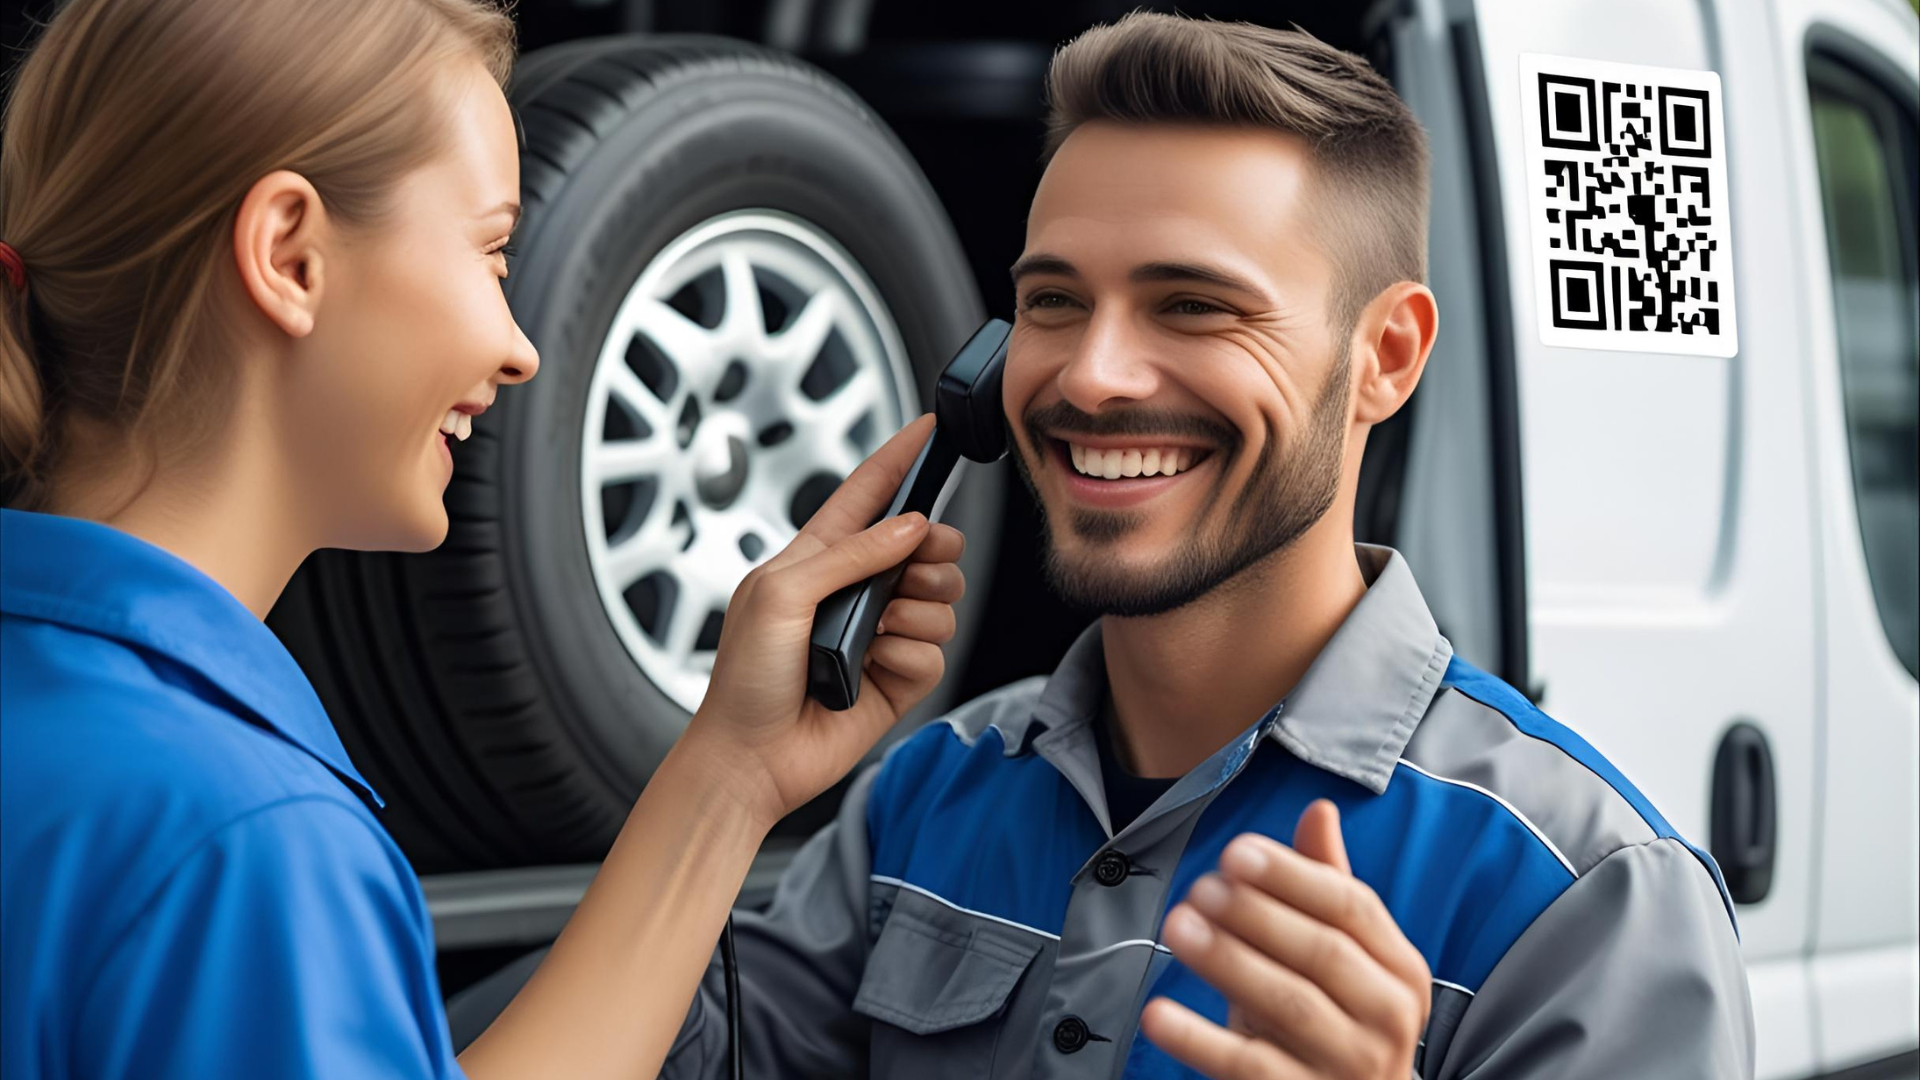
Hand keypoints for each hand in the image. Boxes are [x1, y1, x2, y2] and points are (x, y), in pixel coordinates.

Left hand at [682, 412, 965, 828]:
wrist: (751, 756)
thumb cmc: (746, 676)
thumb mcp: (780, 594)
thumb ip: (849, 554)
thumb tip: (910, 528)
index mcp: (819, 557)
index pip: (868, 495)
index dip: (899, 459)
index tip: (930, 427)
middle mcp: (857, 591)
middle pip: (926, 545)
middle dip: (933, 547)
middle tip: (918, 560)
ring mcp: (882, 633)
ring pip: (942, 596)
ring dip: (918, 609)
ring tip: (876, 633)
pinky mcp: (899, 677)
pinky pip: (937, 649)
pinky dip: (913, 655)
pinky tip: (878, 669)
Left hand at [1140, 799, 1431, 1078]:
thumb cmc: (1337, 1018)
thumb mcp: (1340, 955)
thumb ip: (1326, 885)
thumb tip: (1320, 809)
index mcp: (1400, 968)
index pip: (1353, 907)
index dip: (1292, 874)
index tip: (1237, 850)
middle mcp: (1388, 1017)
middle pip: (1323, 953)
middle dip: (1258, 914)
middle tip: (1200, 886)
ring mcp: (1351, 1065)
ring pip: (1289, 1005)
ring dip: (1228, 961)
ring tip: (1176, 926)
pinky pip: (1248, 1067)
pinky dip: (1198, 1040)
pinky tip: (1156, 1014)